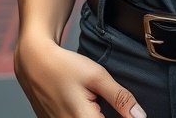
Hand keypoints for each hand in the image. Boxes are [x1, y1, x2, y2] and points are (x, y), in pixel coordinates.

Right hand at [14, 35, 145, 117]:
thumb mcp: (97, 76)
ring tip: (94, 101)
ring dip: (98, 113)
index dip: (123, 117)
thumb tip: (140, 116)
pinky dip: (87, 114)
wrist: (35, 63)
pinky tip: (86, 105)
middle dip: (109, 113)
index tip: (125, 109)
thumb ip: (120, 98)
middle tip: (102, 97)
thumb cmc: (65, 67)